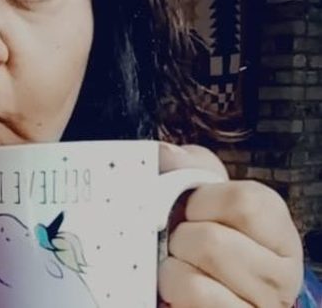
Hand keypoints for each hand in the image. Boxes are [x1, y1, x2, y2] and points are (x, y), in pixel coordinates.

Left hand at [158, 143, 303, 307]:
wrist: (197, 273)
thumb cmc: (202, 226)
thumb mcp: (199, 187)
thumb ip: (186, 164)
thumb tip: (167, 155)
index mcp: (275, 225)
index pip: (244, 203)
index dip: (202, 202)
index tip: (193, 209)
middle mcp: (280, 272)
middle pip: (213, 243)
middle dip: (182, 237)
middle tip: (183, 240)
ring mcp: (262, 306)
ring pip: (196, 279)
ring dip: (173, 266)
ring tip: (183, 263)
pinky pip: (193, 302)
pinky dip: (174, 290)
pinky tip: (182, 288)